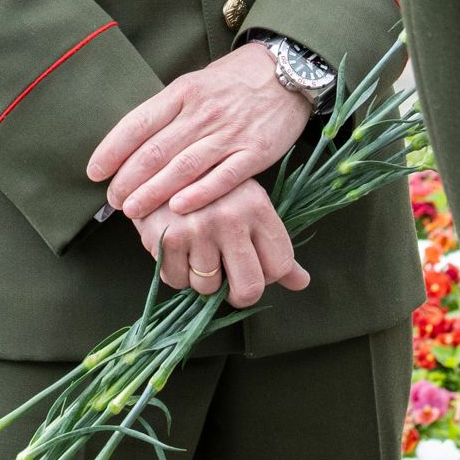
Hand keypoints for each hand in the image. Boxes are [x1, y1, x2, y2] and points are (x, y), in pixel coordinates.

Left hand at [89, 45, 312, 221]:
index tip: (94, 172)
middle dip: (128, 179)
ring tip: (133, 211)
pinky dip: (199, 194)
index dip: (112, 150)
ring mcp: (229, 133)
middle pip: (156, 150)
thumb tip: (133, 143)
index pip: (138, 123)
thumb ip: (168, 111)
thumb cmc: (235, 80)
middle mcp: (202, 112)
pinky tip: (178, 209)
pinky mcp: (255, 152)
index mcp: (182, 92)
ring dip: (154, 192)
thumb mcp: (196, 83)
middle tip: (112, 201)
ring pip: (183, 167)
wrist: (288, 70)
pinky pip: (223, 177)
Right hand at [136, 180, 307, 307]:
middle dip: (238, 295)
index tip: (253, 267)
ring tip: (196, 250)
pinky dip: (176, 272)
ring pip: (208, 288)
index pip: (280, 266)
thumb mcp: (248, 206)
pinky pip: (176, 280)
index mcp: (258, 207)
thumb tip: (302, 282)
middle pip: (249, 289)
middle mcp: (231, 217)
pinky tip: (176, 247)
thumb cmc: (210, 190)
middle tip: (229, 283)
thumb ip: (274, 247)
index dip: (266, 276)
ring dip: (201, 278)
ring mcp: (197, 228)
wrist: (158, 164)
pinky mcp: (167, 238)